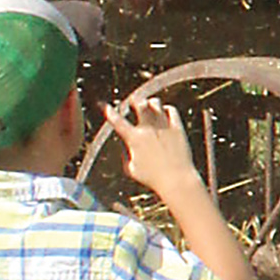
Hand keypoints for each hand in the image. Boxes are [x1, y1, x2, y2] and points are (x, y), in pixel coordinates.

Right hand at [103, 96, 208, 212]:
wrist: (176, 179)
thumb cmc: (153, 179)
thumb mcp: (131, 170)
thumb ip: (125, 155)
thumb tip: (125, 146)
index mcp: (134, 139)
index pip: (117, 121)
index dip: (108, 111)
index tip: (102, 104)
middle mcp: (149, 129)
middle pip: (139, 103)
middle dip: (134, 101)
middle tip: (133, 102)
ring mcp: (164, 126)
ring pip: (155, 103)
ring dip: (150, 103)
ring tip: (149, 107)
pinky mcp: (177, 128)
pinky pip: (171, 110)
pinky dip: (166, 109)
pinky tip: (164, 113)